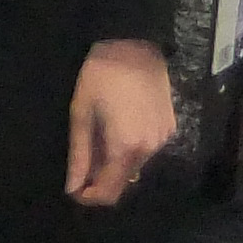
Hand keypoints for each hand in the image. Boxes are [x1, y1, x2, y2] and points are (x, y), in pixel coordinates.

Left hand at [64, 38, 173, 206]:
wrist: (134, 46)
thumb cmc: (100, 76)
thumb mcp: (81, 114)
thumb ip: (79, 155)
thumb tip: (73, 187)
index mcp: (126, 148)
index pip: (109, 191)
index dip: (90, 197)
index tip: (74, 190)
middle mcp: (150, 149)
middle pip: (124, 181)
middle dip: (101, 181)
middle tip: (81, 166)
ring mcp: (163, 138)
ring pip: (136, 167)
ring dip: (115, 164)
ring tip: (97, 142)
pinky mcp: (170, 127)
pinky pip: (147, 150)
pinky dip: (130, 150)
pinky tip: (116, 130)